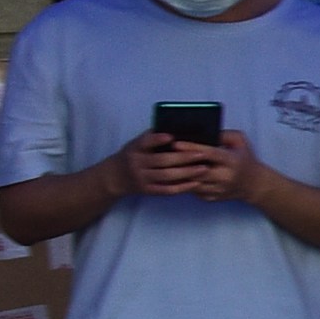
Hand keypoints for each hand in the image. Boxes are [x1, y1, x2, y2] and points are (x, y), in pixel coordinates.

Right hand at [116, 130, 239, 201]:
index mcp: (135, 148)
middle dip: (183, 157)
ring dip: (187, 172)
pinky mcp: (147, 190)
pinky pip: (167, 190)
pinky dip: (182, 187)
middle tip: (202, 154)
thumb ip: (153, 137)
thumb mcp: (137, 144)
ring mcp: (142, 178)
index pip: (145, 142)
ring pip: (167, 176)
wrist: (115, 177)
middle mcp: (137, 163)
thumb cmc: (134, 155)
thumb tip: (180, 128)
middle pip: (162, 160)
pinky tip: (196, 182)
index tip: (172, 136)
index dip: (157, 139)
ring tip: (204, 168)